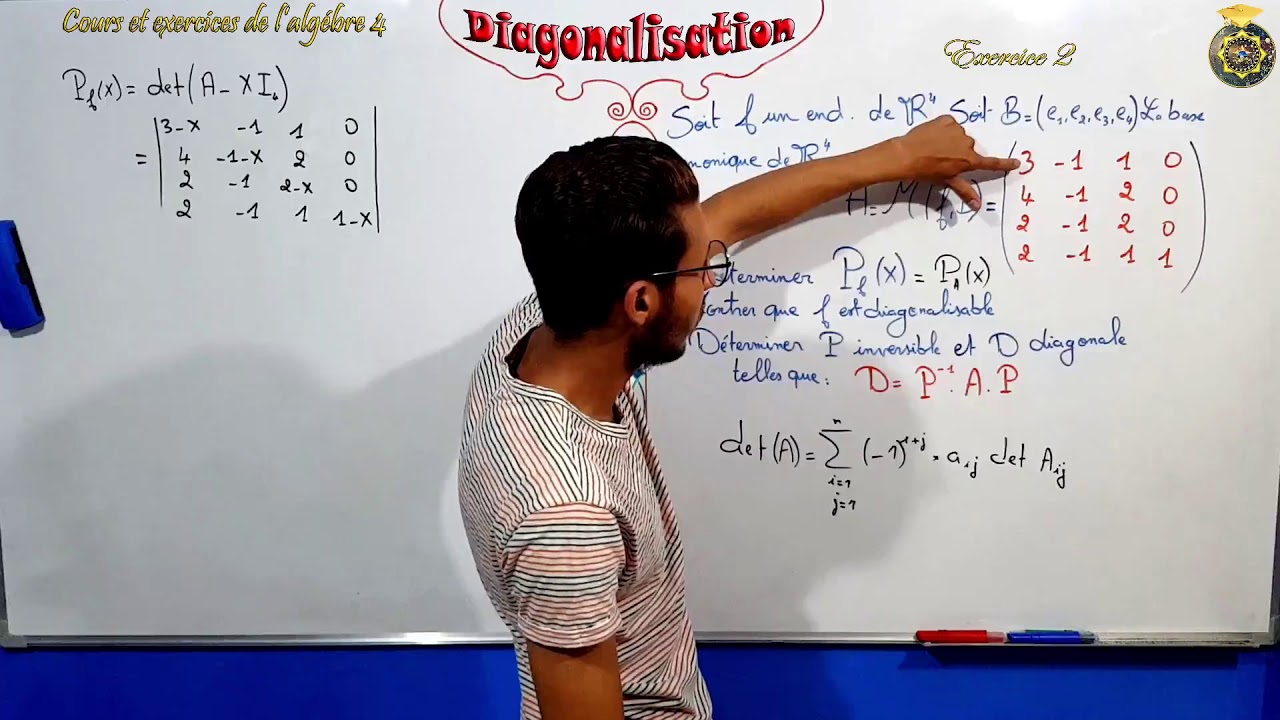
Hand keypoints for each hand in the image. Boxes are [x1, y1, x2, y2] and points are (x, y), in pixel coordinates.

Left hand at [889, 116, 1020, 209]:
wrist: (907, 155)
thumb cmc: (926, 171)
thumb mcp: (946, 181)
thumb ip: (964, 191)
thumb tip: (978, 205)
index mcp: (968, 160)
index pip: (991, 164)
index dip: (1005, 164)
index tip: (1017, 163)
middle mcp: (967, 144)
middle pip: (968, 148)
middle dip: (959, 152)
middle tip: (942, 158)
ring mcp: (957, 130)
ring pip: (958, 135)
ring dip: (950, 139)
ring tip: (934, 147)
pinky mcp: (947, 120)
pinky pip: (949, 124)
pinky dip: (943, 128)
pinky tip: (932, 136)